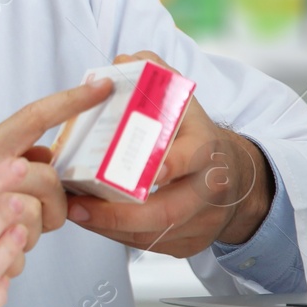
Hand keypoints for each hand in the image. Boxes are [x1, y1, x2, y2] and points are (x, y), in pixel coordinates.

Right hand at [0, 79, 114, 274]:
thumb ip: (11, 163)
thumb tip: (44, 154)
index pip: (33, 117)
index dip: (71, 101)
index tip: (101, 88)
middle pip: (46, 177)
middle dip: (55, 205)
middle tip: (42, 218)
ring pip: (38, 215)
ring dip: (32, 236)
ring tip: (8, 236)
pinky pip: (22, 249)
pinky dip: (14, 258)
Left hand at [65, 51, 273, 257]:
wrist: (233, 176)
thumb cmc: (195, 135)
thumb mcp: (182, 99)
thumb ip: (155, 74)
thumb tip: (125, 61)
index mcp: (207, 149)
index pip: (194, 157)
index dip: (172, 164)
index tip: (147, 170)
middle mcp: (207, 189)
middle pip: (169, 211)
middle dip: (119, 214)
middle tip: (79, 205)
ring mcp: (200, 221)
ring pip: (153, 234)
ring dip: (108, 227)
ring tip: (73, 211)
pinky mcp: (187, 243)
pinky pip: (149, 245)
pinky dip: (116, 235)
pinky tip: (90, 221)